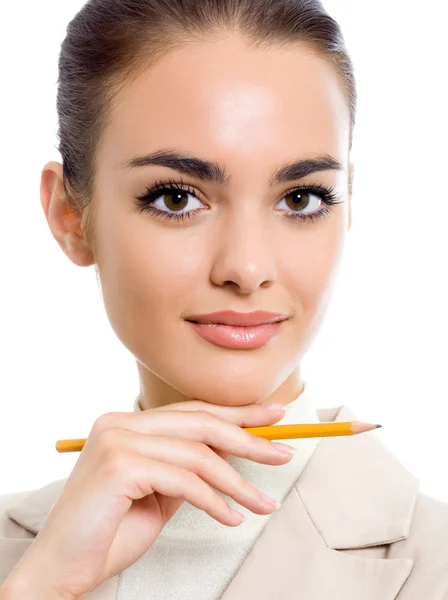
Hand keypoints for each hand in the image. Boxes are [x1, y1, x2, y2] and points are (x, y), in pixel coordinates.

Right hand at [3, 400, 293, 597]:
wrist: (61, 569)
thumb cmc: (109, 533)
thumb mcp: (159, 492)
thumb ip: (186, 467)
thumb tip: (233, 450)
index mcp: (126, 423)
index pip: (192, 412)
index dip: (237, 414)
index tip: (273, 415)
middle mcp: (119, 423)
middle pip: (201, 424)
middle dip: (249, 439)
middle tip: (283, 453)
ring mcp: (117, 440)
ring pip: (198, 454)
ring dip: (238, 482)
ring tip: (264, 503)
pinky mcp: (119, 465)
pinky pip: (185, 481)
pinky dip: (215, 501)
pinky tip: (231, 518)